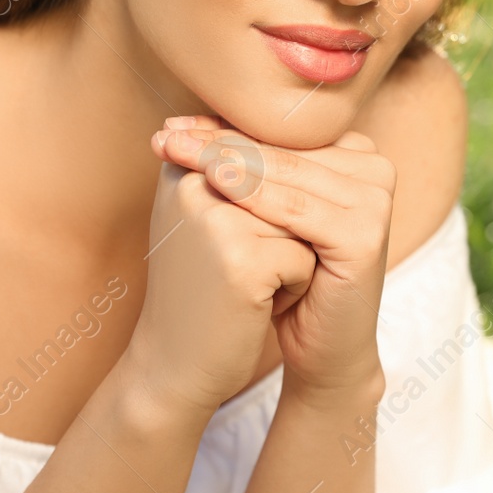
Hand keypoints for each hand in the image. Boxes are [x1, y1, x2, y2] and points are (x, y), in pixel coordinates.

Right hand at [123, 135, 317, 415]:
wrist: (175, 367)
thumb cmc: (203, 288)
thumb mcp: (210, 218)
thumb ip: (246, 169)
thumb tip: (317, 125)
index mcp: (185, 164)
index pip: (267, 157)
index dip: (275, 205)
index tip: (238, 244)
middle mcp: (194, 181)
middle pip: (288, 186)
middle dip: (284, 231)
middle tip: (241, 267)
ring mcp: (216, 219)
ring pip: (301, 220)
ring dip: (291, 256)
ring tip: (248, 282)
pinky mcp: (241, 259)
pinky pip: (304, 258)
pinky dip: (292, 287)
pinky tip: (252, 306)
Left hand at [155, 115, 394, 400]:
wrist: (322, 349)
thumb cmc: (287, 279)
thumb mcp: (263, 214)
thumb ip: (243, 165)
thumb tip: (180, 118)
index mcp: (358, 156)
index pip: (281, 134)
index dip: (224, 128)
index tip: (170, 125)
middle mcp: (375, 170)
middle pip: (282, 150)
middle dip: (219, 142)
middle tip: (166, 135)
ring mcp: (376, 200)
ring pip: (288, 173)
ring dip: (229, 160)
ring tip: (180, 153)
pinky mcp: (367, 234)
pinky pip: (298, 209)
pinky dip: (255, 195)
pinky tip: (216, 185)